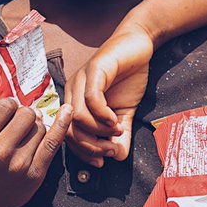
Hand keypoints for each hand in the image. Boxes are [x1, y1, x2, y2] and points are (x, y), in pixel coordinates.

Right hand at [0, 98, 71, 206]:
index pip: (4, 107)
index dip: (7, 105)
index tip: (6, 109)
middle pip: (25, 115)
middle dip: (23, 113)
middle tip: (19, 119)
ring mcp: (19, 166)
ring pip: (39, 127)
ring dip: (36, 125)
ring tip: (27, 130)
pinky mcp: (35, 175)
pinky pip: (53, 143)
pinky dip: (62, 125)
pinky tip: (67, 112)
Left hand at [66, 27, 154, 166]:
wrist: (139, 45)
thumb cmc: (128, 76)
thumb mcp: (125, 112)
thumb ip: (120, 135)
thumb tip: (118, 157)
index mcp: (75, 102)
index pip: (67, 136)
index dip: (83, 153)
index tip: (101, 161)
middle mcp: (72, 92)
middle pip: (69, 130)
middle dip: (90, 147)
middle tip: (110, 149)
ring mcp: (81, 80)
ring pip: (79, 117)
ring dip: (99, 132)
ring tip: (117, 131)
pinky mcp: (94, 70)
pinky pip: (91, 99)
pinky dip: (103, 115)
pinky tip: (115, 120)